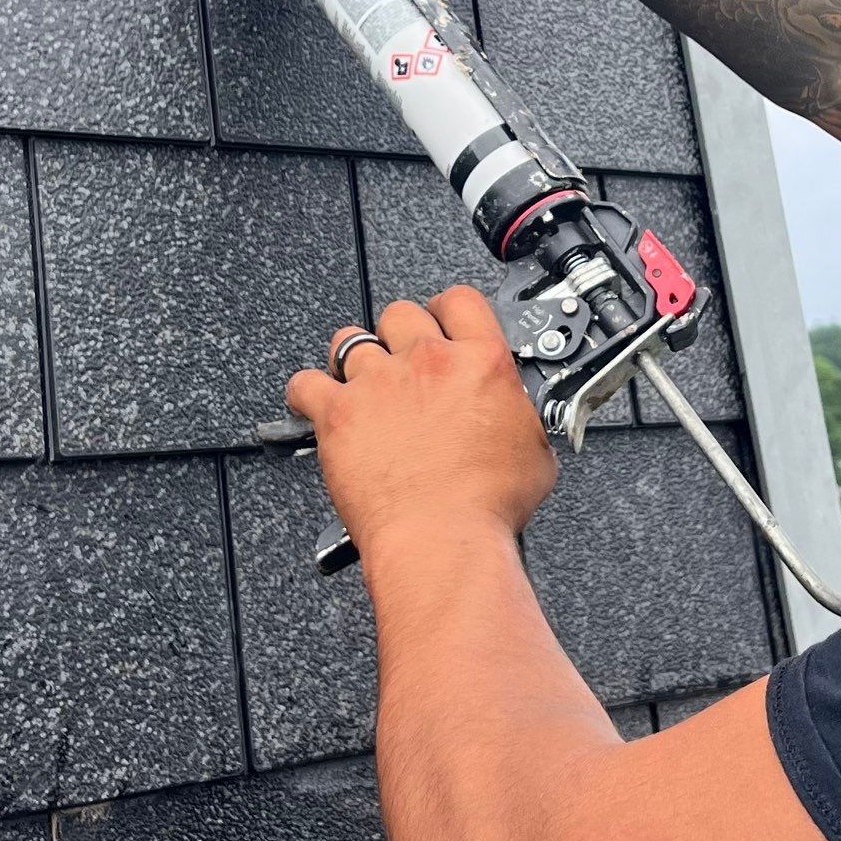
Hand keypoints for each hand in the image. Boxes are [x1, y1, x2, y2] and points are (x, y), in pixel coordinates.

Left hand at [287, 289, 557, 571]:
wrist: (442, 539)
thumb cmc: (486, 507)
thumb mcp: (534, 452)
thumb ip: (520, 417)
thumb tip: (518, 418)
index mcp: (480, 363)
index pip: (461, 301)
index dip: (447, 308)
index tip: (441, 320)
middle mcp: (427, 362)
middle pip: (401, 313)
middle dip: (398, 333)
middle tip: (401, 361)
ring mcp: (378, 383)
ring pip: (350, 340)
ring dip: (353, 358)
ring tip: (358, 382)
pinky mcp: (338, 412)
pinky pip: (306, 384)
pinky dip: (306, 391)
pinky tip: (313, 401)